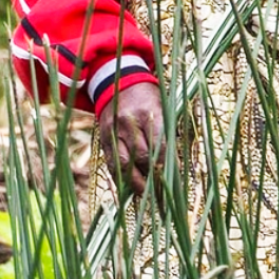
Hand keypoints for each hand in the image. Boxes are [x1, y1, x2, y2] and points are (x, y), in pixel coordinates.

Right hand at [96, 81, 164, 195]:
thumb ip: (167, 133)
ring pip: (124, 163)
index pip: (159, 146)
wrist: (118, 81)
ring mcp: (114, 131)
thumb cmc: (148, 97)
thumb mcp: (162, 107)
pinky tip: (129, 189)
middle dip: (153, 178)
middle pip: (141, 156)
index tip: (174, 183)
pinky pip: (111, 162)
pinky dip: (120, 178)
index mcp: (149, 112)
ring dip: (135, 183)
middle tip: (163, 194)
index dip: (166, 167)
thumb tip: (175, 165)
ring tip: (146, 197)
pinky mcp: (104, 138)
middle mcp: (129, 122)